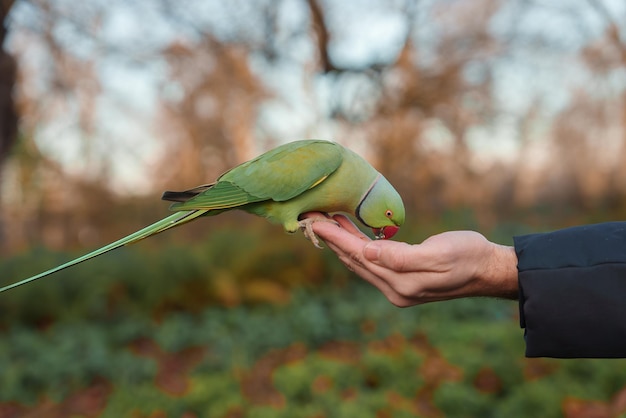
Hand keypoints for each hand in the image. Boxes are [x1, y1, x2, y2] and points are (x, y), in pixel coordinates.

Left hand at [307, 214, 517, 306]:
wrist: (488, 269)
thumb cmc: (468, 255)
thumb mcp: (437, 253)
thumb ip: (401, 256)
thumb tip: (368, 251)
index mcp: (401, 282)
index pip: (359, 256)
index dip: (336, 237)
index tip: (315, 221)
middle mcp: (394, 289)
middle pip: (354, 261)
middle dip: (332, 239)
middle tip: (311, 218)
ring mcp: (398, 288)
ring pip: (360, 262)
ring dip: (342, 243)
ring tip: (326, 222)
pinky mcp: (403, 281)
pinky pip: (372, 264)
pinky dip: (358, 248)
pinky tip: (352, 235)